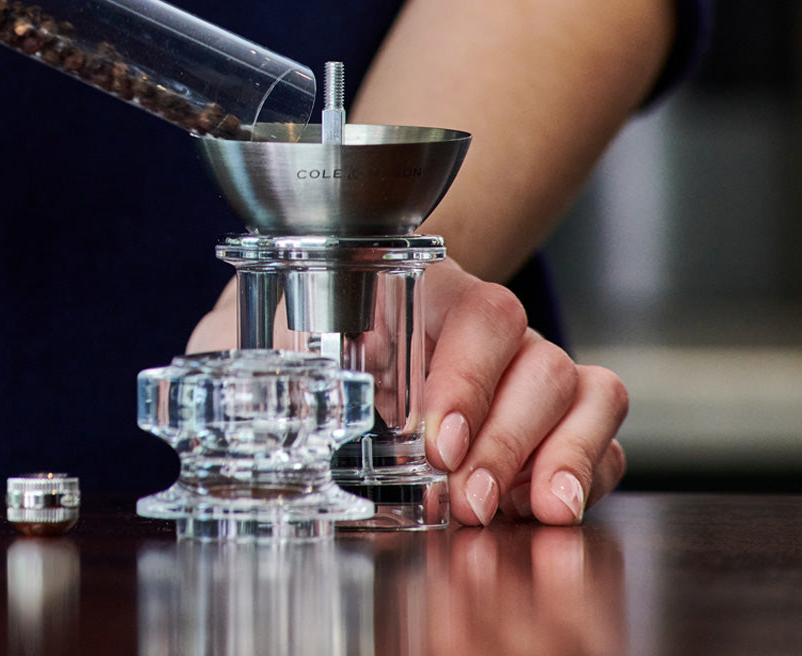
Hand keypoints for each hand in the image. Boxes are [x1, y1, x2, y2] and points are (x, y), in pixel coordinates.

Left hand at [186, 259, 627, 526]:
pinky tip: (550, 506)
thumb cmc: (307, 321)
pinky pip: (601, 431)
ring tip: (531, 508)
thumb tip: (201, 377)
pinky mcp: (548, 419)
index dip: (466, 378)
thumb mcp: (267, 329)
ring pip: (585, 389)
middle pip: (539, 359)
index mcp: (427, 292)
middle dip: (505, 439)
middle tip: (463, 498)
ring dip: (560, 453)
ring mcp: (525, 370)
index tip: (433, 440)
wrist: (342, 320)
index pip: (478, 316)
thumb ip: (237, 345)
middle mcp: (488, 327)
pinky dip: (589, 468)